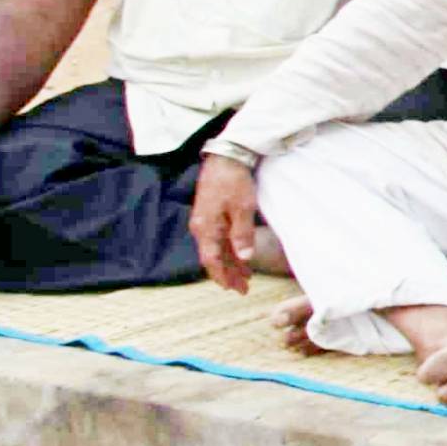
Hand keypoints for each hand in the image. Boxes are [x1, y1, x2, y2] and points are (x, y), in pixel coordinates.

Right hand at [192, 157, 268, 296]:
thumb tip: (244, 258)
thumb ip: (242, 234)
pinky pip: (217, 238)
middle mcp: (200, 227)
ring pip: (216, 248)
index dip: (223, 276)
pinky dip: (228, 249)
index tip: (234, 289)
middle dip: (228, 274)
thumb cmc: (234, 181)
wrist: (225, 156)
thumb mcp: (243, 208)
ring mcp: (204, 220)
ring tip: (245, 276)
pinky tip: (239, 254)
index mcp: (206, 227)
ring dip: (230, 262)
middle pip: (213, 257)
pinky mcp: (209, 213)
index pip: (211, 260)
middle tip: (242, 288)